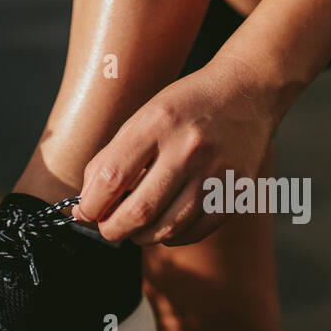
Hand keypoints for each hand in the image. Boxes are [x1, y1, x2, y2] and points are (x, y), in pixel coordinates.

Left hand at [76, 62, 278, 246]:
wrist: (247, 93)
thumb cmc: (187, 106)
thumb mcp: (143, 117)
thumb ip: (113, 158)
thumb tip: (87, 202)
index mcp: (157, 123)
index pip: (113, 177)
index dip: (91, 204)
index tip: (84, 212)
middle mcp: (188, 149)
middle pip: (139, 211)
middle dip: (112, 229)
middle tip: (106, 227)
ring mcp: (216, 174)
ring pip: (168, 229)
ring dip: (141, 236)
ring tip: (133, 227)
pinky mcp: (236, 193)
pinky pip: (195, 232)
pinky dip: (172, 237)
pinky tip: (164, 225)